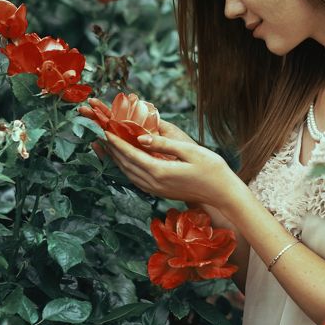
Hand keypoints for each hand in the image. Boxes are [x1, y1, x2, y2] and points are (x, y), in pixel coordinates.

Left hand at [101, 131, 239, 208]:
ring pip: (129, 174)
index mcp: (160, 171)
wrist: (223, 194)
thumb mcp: (190, 151)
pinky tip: (126, 161)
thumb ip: (164, 144)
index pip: (131, 155)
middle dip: (112, 150)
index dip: (117, 142)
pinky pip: (137, 179)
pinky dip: (128, 168)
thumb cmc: (212, 169)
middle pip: (126, 165)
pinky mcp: (161, 192)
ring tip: (108, 147)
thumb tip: (140, 137)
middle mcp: (155, 183)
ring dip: (118, 160)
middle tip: (101, 135)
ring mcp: (157, 190)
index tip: (106, 130)